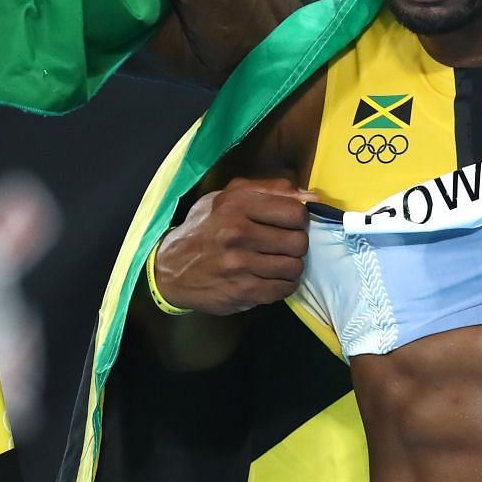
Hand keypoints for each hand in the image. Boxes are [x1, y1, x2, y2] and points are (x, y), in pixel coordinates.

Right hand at [153, 177, 312, 314]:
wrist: (169, 268)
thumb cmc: (203, 229)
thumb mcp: (227, 197)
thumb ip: (270, 190)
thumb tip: (311, 197)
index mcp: (236, 204)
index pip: (295, 212)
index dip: (298, 219)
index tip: (288, 224)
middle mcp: (238, 233)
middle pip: (299, 241)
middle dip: (295, 244)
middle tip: (281, 246)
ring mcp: (240, 264)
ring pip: (295, 267)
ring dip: (290, 267)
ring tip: (274, 263)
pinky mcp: (242, 291)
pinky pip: (284, 289)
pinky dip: (282, 285)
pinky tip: (269, 278)